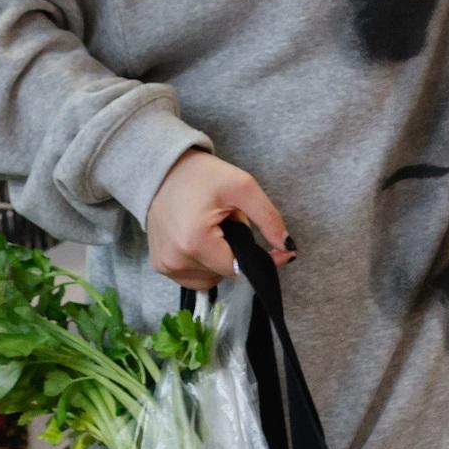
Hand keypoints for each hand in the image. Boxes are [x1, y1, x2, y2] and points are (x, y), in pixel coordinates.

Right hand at [145, 148, 292, 290]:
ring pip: (210, 278)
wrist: (163, 170)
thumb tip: (289, 248)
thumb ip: (269, 219)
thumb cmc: (202, 176)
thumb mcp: (243, 187)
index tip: (274, 248)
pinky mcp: (160, 265)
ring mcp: (164, 265)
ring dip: (219, 259)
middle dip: (235, 252)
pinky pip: (193, 277)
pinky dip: (205, 263)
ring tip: (213, 230)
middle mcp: (175, 260)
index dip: (259, 259)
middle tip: (229, 224)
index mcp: (194, 242)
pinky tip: (202, 240)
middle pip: (224, 273)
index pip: (238, 268)